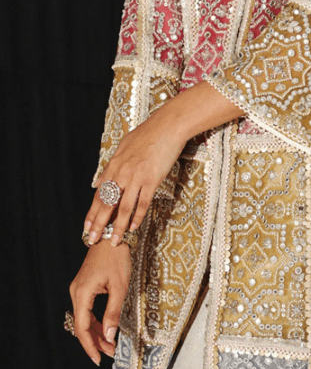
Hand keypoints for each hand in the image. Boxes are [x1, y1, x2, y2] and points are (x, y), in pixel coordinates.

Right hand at [69, 239, 131, 364]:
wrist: (112, 235)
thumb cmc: (116, 257)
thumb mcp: (119, 286)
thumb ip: (113, 312)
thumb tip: (109, 335)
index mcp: (82, 293)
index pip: (82, 327)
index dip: (90, 346)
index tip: (100, 359)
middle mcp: (76, 292)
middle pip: (81, 325)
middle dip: (95, 341)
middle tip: (110, 353)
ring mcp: (78, 288)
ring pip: (83, 318)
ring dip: (95, 332)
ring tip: (109, 345)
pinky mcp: (83, 286)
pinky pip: (86, 309)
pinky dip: (94, 321)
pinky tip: (103, 329)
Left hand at [85, 103, 184, 245]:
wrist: (166, 126)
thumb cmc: (146, 134)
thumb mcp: (123, 147)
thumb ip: (111, 166)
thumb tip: (99, 180)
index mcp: (114, 166)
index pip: (99, 194)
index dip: (92, 213)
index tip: (86, 227)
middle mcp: (122, 173)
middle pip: (107, 204)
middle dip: (99, 224)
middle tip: (92, 240)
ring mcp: (136, 177)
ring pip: (124, 208)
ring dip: (118, 227)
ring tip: (114, 241)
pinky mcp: (152, 179)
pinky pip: (143, 202)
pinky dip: (137, 216)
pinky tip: (133, 227)